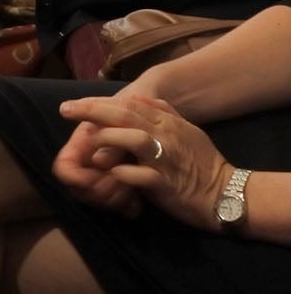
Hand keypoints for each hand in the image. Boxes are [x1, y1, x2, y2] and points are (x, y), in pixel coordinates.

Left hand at [53, 91, 230, 230]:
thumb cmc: (204, 163)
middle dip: (92, 110)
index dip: (100, 102)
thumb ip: (164, 113)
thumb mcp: (187, 131)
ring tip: (88, 143)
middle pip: (125, 115)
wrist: (228, 195)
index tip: (77, 103)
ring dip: (107, 139)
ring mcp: (165, 159)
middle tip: (65, 109)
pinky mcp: (165, 183)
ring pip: (132, 139)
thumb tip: (141, 98)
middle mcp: (165, 136)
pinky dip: (121, 172)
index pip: (130, 104)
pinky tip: (110, 173)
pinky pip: (138, 175)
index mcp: (168, 122)